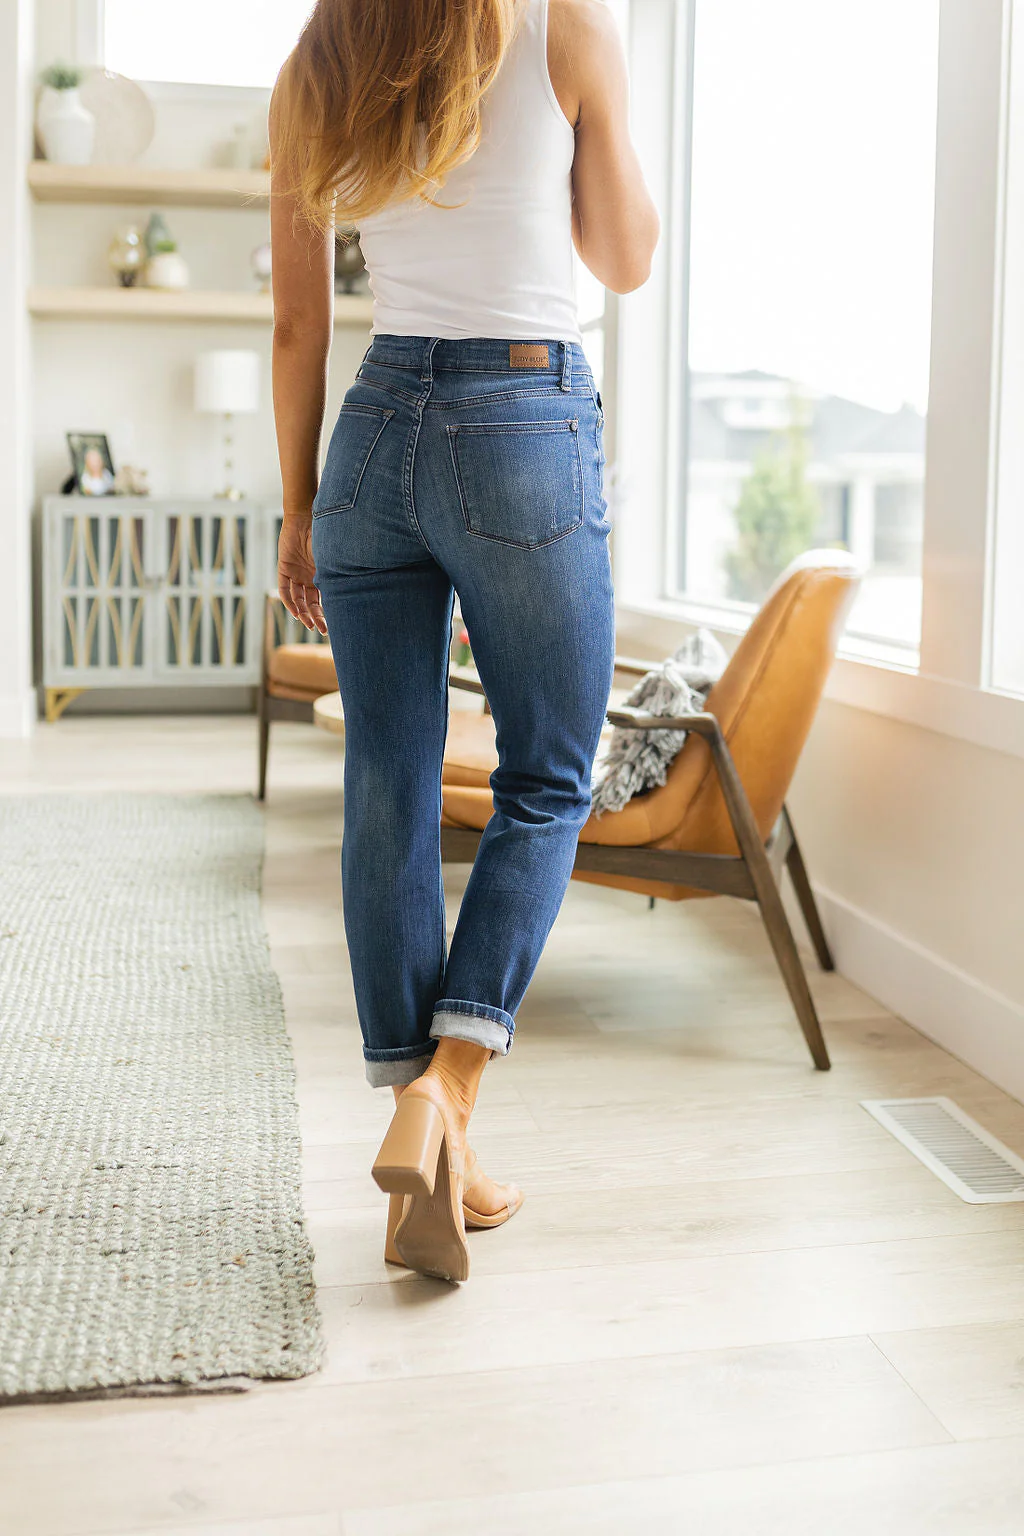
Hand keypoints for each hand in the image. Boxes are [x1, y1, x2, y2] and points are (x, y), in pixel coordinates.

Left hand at [278, 515, 327, 634]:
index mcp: (323, 575)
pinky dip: (290, 602)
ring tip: (308, 623)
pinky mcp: (284, 569)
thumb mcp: (334, 558)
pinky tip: (296, 613)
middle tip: (321, 630)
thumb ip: (339, 574)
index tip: (334, 626)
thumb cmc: (325, 535)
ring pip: (298, 599)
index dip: (328, 613)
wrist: (307, 516)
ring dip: (303, 613)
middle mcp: (309, 577)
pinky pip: (284, 590)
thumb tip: (360, 593)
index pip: (325, 599)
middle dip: (316, 618)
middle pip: (311, 603)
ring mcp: (296, 574)